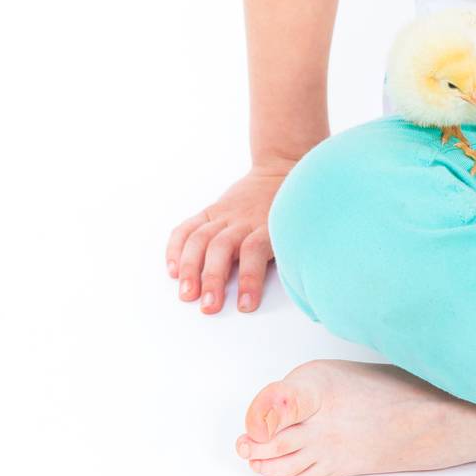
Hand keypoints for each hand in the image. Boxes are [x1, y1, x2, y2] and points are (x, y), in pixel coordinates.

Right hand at [165, 163, 293, 314]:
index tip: (246, 305)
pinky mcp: (210, 211)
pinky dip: (176, 249)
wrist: (280, 170)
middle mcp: (244, 220)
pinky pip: (187, 228)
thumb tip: (302, 283)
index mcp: (269, 225)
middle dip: (214, 279)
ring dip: (191, 269)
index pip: (256, 250)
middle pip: (224, 247)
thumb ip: (293, 250)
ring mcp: (224, 215)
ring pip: (202, 239)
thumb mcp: (298, 227)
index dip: (249, 278)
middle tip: (209, 306)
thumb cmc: (291, 209)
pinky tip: (173, 270)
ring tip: (187, 294)